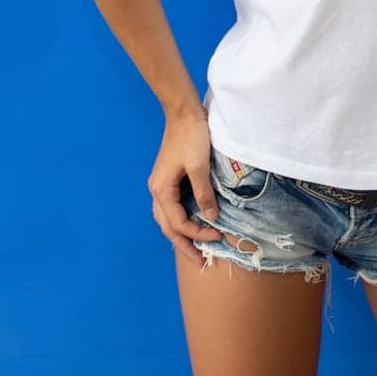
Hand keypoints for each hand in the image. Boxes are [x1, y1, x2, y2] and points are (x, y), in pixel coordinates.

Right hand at [149, 106, 223, 267]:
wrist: (183, 112)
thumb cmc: (191, 136)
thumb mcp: (200, 166)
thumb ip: (204, 193)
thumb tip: (211, 217)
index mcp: (162, 189)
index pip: (179, 223)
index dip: (199, 234)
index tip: (219, 236)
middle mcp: (157, 191)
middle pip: (168, 227)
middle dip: (184, 245)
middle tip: (200, 263)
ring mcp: (161, 185)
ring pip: (167, 219)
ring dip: (181, 235)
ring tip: (194, 250)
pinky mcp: (168, 180)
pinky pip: (171, 208)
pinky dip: (180, 221)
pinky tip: (191, 225)